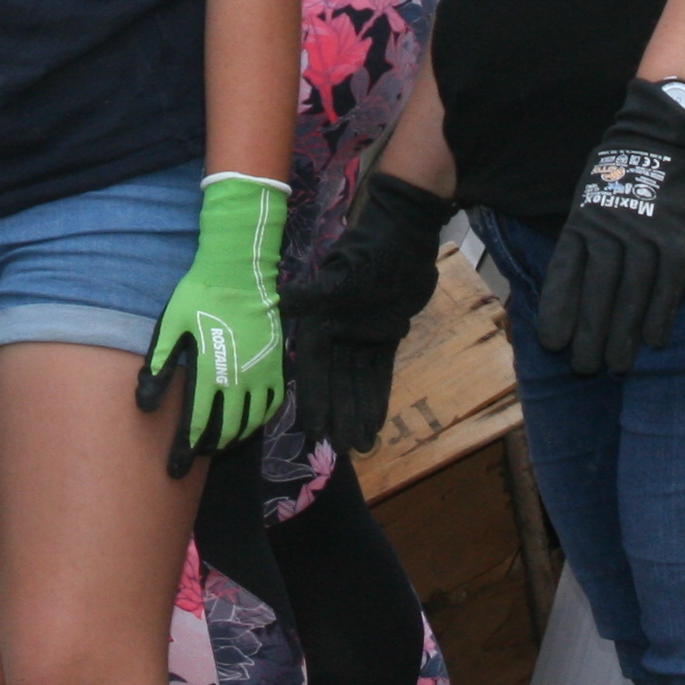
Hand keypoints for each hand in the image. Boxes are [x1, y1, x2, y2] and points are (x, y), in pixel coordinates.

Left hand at [136, 172, 289, 476]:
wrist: (240, 271)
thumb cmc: (199, 295)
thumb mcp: (172, 325)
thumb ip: (160, 364)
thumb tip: (143, 403)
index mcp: (211, 372)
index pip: (199, 422)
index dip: (186, 448)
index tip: (176, 467)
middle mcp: (240, 380)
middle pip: (226, 429)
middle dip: (209, 448)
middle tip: (194, 459)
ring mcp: (262, 374)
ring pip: (251, 422)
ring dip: (234, 437)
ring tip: (219, 444)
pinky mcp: (277, 366)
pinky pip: (273, 404)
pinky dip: (260, 420)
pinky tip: (248, 422)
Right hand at [284, 170, 450, 453]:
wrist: (403, 234)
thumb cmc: (369, 254)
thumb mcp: (342, 277)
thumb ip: (315, 296)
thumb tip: (281, 304)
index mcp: (320, 321)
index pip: (313, 367)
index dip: (314, 398)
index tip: (314, 429)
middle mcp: (337, 333)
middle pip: (335, 381)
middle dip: (339, 414)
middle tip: (343, 449)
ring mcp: (362, 336)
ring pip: (357, 382)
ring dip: (358, 411)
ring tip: (361, 445)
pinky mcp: (386, 335)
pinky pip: (379, 372)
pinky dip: (377, 395)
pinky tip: (376, 421)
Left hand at [536, 77, 684, 375]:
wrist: (661, 135)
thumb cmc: (617, 171)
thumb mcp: (587, 197)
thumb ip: (580, 238)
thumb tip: (568, 284)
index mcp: (582, 222)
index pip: (565, 273)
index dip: (560, 309)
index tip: (553, 342)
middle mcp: (610, 231)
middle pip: (598, 290)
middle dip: (590, 332)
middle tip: (585, 368)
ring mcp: (646, 234)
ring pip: (632, 292)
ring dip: (624, 332)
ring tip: (617, 364)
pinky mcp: (678, 237)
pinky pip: (669, 282)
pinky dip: (661, 312)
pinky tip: (653, 340)